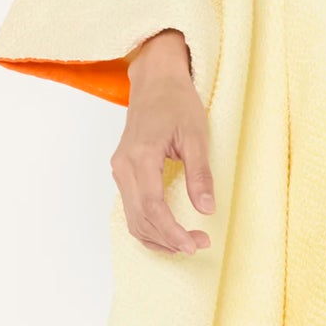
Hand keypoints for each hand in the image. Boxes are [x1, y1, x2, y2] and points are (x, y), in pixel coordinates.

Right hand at [112, 31, 214, 253]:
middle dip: (169, 238)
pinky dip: (148, 226)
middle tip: (199, 244)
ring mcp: (119, 170)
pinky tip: (169, 233)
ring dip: (158, 237)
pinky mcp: (123, 172)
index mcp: (140, 156)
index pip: (152, 206)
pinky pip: (131, 209)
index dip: (172, 232)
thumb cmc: (176, 102)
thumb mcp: (196, 135)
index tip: (194, 244)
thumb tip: (206, 209)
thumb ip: (200, 173)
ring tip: (187, 242)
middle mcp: (123, 166)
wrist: (155, 80)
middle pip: (140, 218)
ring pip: (132, 218)